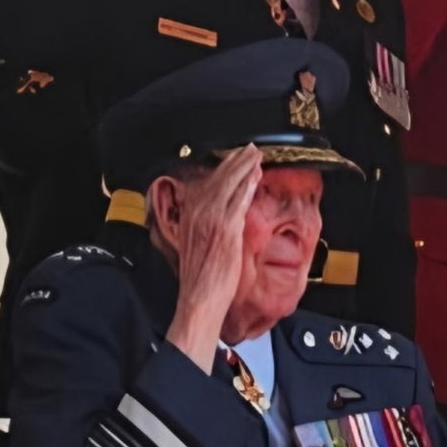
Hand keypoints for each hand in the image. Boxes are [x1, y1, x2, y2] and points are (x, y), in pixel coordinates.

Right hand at [166, 145, 263, 371]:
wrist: (199, 297)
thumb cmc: (200, 278)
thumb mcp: (198, 245)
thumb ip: (207, 226)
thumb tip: (221, 216)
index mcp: (191, 216)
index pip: (209, 184)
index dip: (224, 168)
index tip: (235, 157)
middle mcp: (199, 214)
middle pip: (219, 178)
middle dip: (236, 160)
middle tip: (250, 148)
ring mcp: (212, 220)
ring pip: (230, 185)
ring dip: (244, 167)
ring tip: (256, 155)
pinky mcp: (226, 229)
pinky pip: (239, 202)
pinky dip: (247, 186)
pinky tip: (255, 176)